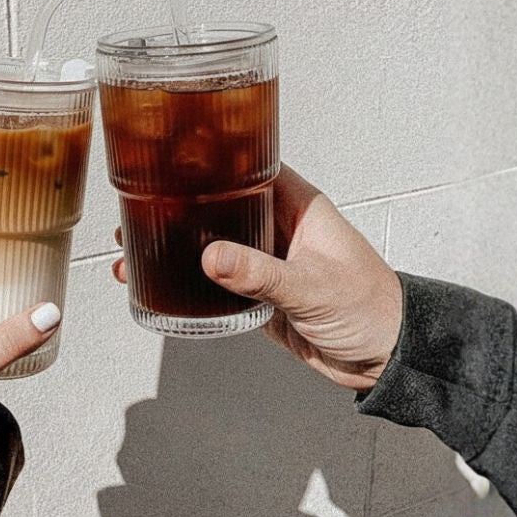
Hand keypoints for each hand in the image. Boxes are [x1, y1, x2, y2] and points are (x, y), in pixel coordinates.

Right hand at [111, 166, 401, 390]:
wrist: (385, 359)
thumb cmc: (371, 310)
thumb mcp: (311, 287)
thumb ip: (260, 273)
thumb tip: (211, 257)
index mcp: (298, 205)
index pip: (248, 166)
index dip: (211, 159)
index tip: (172, 157)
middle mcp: (278, 225)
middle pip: (220, 202)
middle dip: (180, 205)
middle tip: (137, 208)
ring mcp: (267, 258)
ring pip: (212, 240)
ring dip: (177, 244)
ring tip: (131, 246)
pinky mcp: (259, 291)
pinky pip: (217, 278)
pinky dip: (188, 279)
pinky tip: (159, 282)